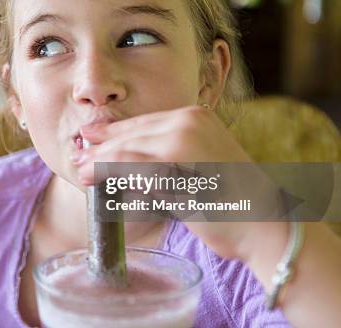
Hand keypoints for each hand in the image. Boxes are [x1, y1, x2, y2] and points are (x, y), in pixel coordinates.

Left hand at [70, 105, 271, 259]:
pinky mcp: (178, 166)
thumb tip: (121, 160)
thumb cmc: (228, 199)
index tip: (88, 140)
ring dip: (99, 162)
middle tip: (76, 157)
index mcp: (193, 117)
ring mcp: (183, 141)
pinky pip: (133, 170)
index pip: (141, 123)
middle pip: (130, 134)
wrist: (264, 222)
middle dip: (99, 147)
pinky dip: (110, 175)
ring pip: (127, 150)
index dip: (111, 133)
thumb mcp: (194, 167)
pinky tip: (94, 180)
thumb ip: (163, 158)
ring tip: (80, 169)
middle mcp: (188, 122)